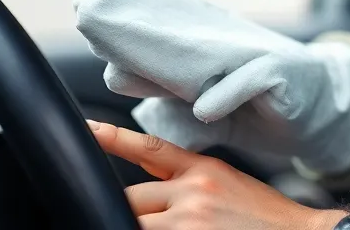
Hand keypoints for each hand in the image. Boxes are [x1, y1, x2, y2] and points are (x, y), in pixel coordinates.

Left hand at [74, 0, 349, 172]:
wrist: (326, 111)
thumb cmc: (268, 110)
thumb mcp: (216, 113)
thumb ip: (179, 107)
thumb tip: (139, 102)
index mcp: (210, 55)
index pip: (162, 39)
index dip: (126, 30)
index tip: (85, 13)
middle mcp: (228, 48)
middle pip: (173, 37)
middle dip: (130, 30)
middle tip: (89, 17)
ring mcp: (254, 57)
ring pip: (205, 57)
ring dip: (166, 63)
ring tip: (127, 72)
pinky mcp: (280, 71)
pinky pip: (250, 80)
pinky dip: (226, 96)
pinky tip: (206, 109)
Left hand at [88, 120, 348, 229]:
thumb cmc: (265, 219)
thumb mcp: (229, 184)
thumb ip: (190, 182)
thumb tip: (156, 191)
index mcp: (203, 170)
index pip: (148, 147)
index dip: (111, 137)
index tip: (84, 128)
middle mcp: (193, 192)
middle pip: (129, 197)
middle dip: (127, 211)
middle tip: (145, 216)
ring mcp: (190, 222)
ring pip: (134, 222)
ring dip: (136, 225)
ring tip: (166, 222)